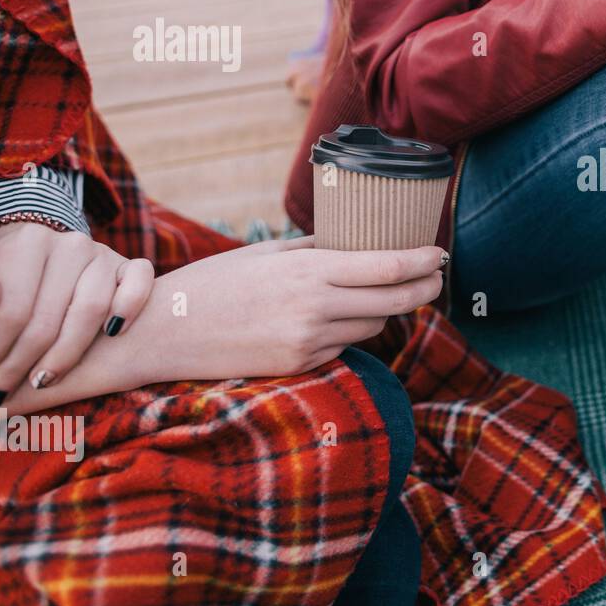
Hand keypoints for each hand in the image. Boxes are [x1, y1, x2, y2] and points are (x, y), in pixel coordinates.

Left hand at [0, 223, 153, 407]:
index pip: (11, 309)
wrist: (44, 259)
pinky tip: (112, 334)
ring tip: (42, 381)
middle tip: (0, 391)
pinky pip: (139, 285)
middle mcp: (71, 244)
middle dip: (20, 363)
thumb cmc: (7, 280)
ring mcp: (105, 255)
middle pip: (48, 318)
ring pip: (92, 312)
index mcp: (29, 242)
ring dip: (65, 355)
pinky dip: (128, 309)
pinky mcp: (131, 267)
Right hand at [113, 238, 445, 386]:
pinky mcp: (301, 366)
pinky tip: (337, 316)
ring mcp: (309, 343)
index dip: (423, 263)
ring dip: (384, 310)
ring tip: (386, 291)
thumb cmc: (214, 284)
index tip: (439, 254)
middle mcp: (316, 309)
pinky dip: (349, 330)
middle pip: (394, 302)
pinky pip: (343, 345)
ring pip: (372, 326)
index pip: (389, 267)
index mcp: (309, 272)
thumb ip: (316, 249)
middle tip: (436, 277)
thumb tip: (357, 239)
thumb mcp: (267, 253)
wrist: (166, 333)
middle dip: (424, 289)